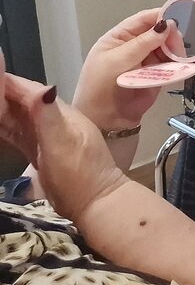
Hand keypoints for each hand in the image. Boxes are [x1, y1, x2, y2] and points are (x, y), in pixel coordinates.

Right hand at [0, 74, 126, 223]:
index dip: (7, 82)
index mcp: (60, 113)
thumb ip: (50, 116)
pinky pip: (18, 134)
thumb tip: (42, 87)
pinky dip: (4, 128)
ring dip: (0, 111)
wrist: (96, 202)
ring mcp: (47, 136)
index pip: (29, 90)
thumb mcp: (62, 143)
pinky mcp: (41, 151)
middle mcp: (53, 120)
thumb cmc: (79, 174)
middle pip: (20, 101)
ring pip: (17, 117)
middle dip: (1, 94)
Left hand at [73, 8, 177, 132]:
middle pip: (159, 32)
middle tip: (179, 45)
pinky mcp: (156, 75)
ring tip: (180, 57)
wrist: (105, 121)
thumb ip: (142, 43)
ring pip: (167, 48)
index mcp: (118, 38)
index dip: (160, 16)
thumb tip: (167, 25)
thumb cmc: (102, 86)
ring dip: (176, 50)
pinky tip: (182, 64)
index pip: (142, 20)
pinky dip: (178, 64)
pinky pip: (171, 65)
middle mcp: (134, 47)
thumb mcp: (117, 61)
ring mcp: (146, 61)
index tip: (179, 16)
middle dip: (170, 36)